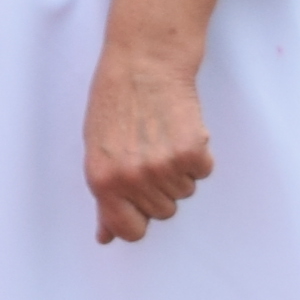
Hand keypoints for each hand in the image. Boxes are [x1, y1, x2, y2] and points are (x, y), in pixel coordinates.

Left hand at [84, 50, 214, 243]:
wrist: (143, 63)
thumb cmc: (115, 102)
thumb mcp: (96, 150)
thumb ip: (104, 197)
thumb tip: (105, 236)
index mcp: (102, 181)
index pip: (130, 232)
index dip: (138, 218)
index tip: (139, 203)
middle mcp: (132, 179)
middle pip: (163, 212)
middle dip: (158, 189)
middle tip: (147, 151)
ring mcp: (164, 167)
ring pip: (185, 192)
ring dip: (178, 171)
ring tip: (160, 136)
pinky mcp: (193, 152)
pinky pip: (203, 171)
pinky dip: (197, 154)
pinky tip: (179, 129)